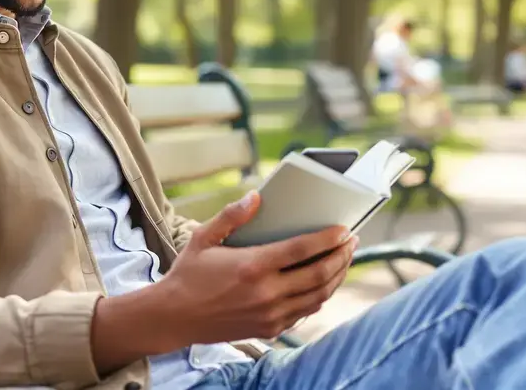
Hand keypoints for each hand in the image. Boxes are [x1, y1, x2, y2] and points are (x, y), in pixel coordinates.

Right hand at [156, 191, 358, 345]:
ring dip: (337, 277)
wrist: (174, 317)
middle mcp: (266, 293)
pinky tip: (323, 283)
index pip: (302, 250)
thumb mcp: (203, 238)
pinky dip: (320, 296)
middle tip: (351, 242)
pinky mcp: (270, 328)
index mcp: (252, 266)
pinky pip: (305, 312)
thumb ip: (231, 216)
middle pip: (319, 274)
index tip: (344, 229)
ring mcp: (270, 314)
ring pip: (318, 296)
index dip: (328, 238)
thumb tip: (255, 197)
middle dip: (342, 256)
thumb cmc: (188, 274)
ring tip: (344, 260)